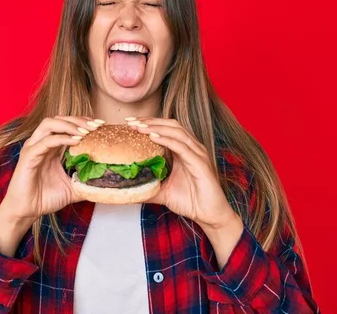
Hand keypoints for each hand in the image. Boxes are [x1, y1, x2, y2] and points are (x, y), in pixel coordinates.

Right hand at [0, 116, 100, 221]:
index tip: (101, 125)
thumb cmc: (45, 198)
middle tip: (96, 126)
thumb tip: (105, 183)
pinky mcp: (29, 156)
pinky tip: (76, 141)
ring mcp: (33, 148)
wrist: (26, 212)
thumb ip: (86, 182)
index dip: (83, 122)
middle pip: (59, 119)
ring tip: (86, 131)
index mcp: (51, 147)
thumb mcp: (72, 188)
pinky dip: (62, 138)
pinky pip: (46, 141)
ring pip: (49, 124)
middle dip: (79, 120)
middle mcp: (41, 143)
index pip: (66, 125)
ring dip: (70, 125)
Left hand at [128, 117, 240, 232]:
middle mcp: (192, 148)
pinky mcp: (200, 163)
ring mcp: (197, 154)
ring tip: (139, 127)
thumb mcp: (163, 192)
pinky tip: (153, 137)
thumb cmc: (190, 201)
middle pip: (170, 125)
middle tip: (130, 122)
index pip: (165, 129)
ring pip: (176, 132)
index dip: (148, 123)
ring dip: (156, 127)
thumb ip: (147, 187)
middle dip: (150, 121)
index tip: (129, 122)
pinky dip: (167, 140)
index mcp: (183, 150)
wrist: (209, 215)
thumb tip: (127, 189)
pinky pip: (182, 147)